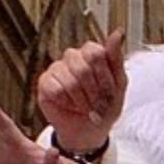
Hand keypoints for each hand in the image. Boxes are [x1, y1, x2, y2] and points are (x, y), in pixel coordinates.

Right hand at [37, 31, 127, 152]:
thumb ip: (116, 58)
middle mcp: (73, 57)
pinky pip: (56, 91)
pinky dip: (68, 104)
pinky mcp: (44, 83)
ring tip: (87, 109)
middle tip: (98, 106)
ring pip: (70, 82)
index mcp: (92, 52)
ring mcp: (57, 68)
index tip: (110, 95)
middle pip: (83, 69)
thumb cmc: (104, 107)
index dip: (104, 78)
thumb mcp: (119, 85)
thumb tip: (118, 32)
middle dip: (95, 94)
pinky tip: (71, 107)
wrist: (90, 131)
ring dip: (82, 102)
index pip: (97, 54)